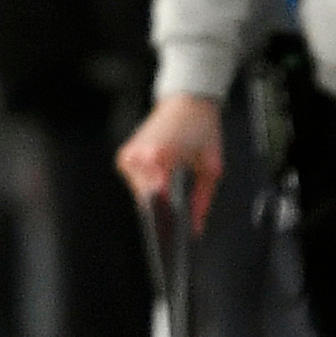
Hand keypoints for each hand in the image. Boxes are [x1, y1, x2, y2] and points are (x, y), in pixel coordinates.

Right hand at [117, 94, 224, 232]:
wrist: (187, 103)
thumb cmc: (201, 130)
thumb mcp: (211, 167)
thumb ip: (202, 201)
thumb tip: (195, 228)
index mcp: (160, 156)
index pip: (158, 199)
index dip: (168, 219)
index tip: (177, 234)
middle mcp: (139, 156)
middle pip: (148, 200)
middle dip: (164, 209)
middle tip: (181, 214)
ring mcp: (128, 156)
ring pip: (140, 193)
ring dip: (156, 196)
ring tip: (174, 184)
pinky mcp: (124, 156)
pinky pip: (135, 183)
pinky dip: (149, 185)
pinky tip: (163, 176)